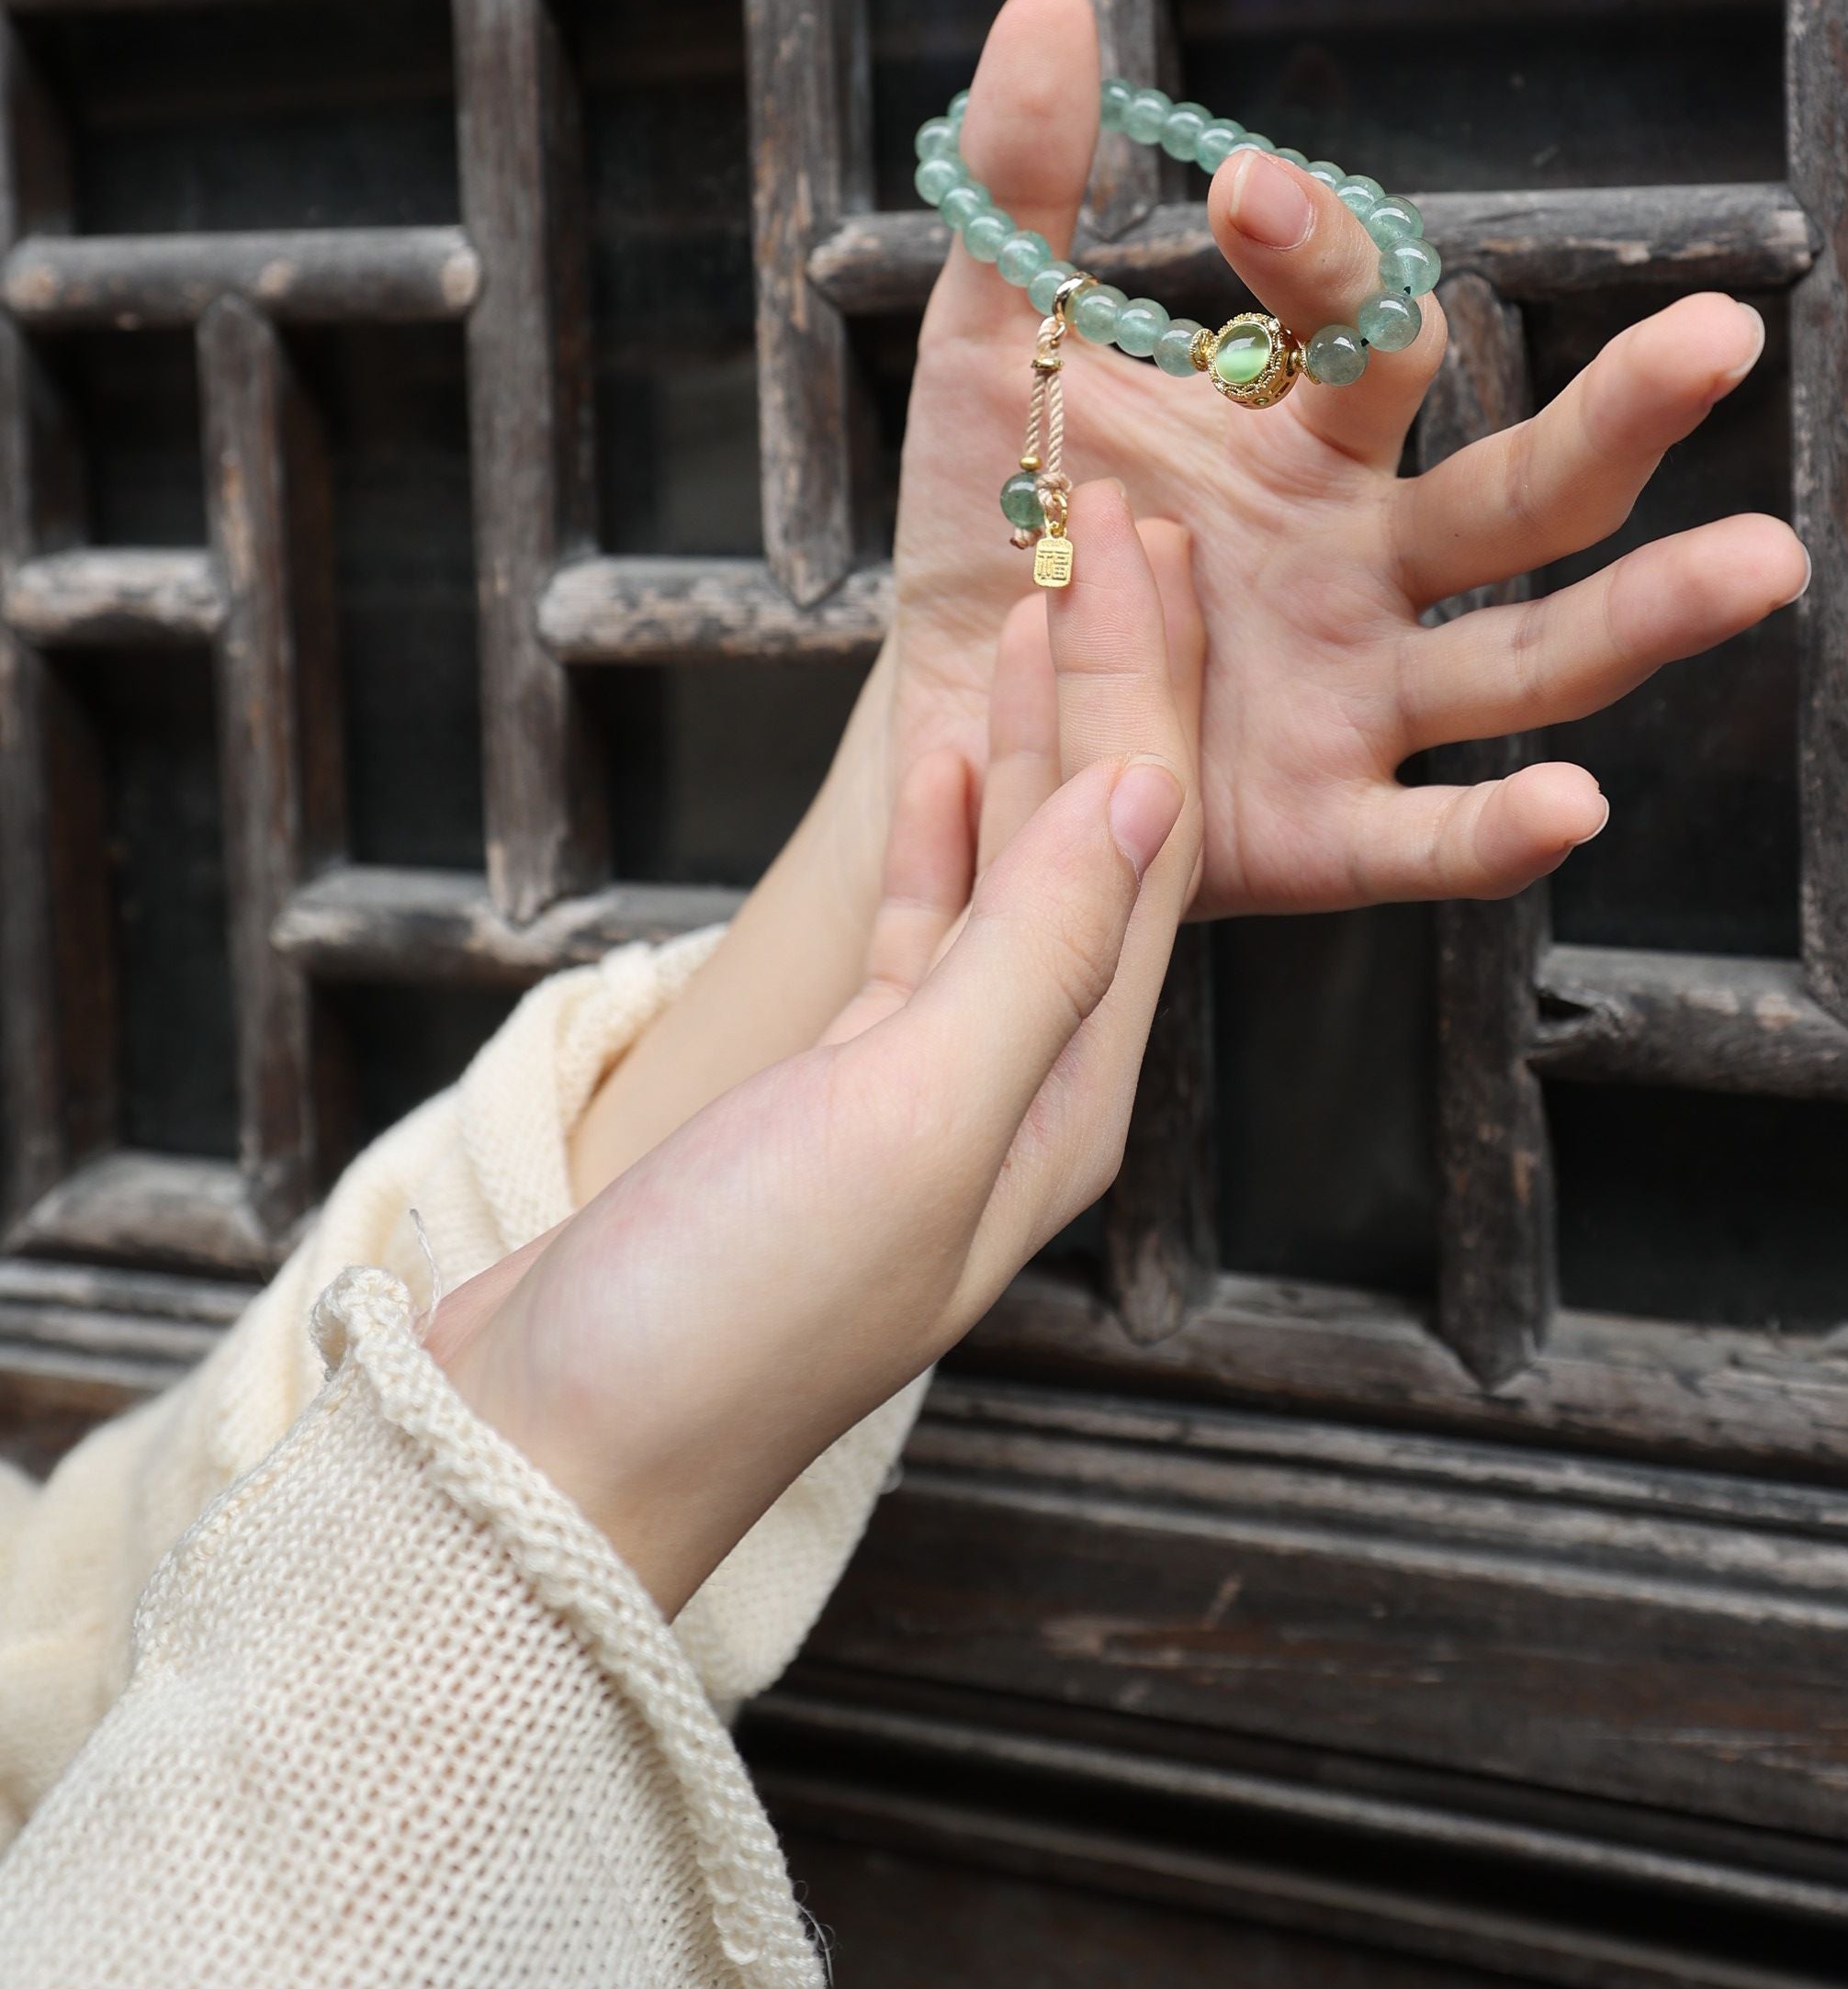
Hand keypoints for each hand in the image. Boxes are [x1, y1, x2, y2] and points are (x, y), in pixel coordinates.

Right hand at [433, 485, 1201, 1618]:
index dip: (1152, 687)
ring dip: (1031, 741)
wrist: (553, 1456)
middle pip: (1096, 847)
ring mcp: (927, 1096)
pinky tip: (936, 760)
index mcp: (1068, 1096)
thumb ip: (1035, 952)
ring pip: (1013, 874)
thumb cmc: (733, 1311)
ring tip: (1043, 608)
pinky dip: (938, 834)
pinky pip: (922, 934)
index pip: (1145, 848)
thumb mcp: (912, 1116)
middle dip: (1114, 688)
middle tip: (1113, 532)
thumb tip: (1144, 789)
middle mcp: (1023, 1091)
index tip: (1147, 546)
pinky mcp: (834, 1100)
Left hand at [893, 0, 1806, 915]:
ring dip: (1645, 614)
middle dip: (1621, 410)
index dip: (1317, 260)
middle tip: (1723, 327)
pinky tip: (1577, 803)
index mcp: (1304, 438)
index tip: (1242, 190)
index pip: (1361, 335)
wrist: (952, 719)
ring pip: (1527, 654)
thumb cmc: (1000, 523)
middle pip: (1520, 485)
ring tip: (1765, 560)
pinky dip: (1501, 830)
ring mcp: (1361, 695)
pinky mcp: (1318, 827)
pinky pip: (1428, 838)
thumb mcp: (993, 350)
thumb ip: (1025, 191)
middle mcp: (1369, 559)